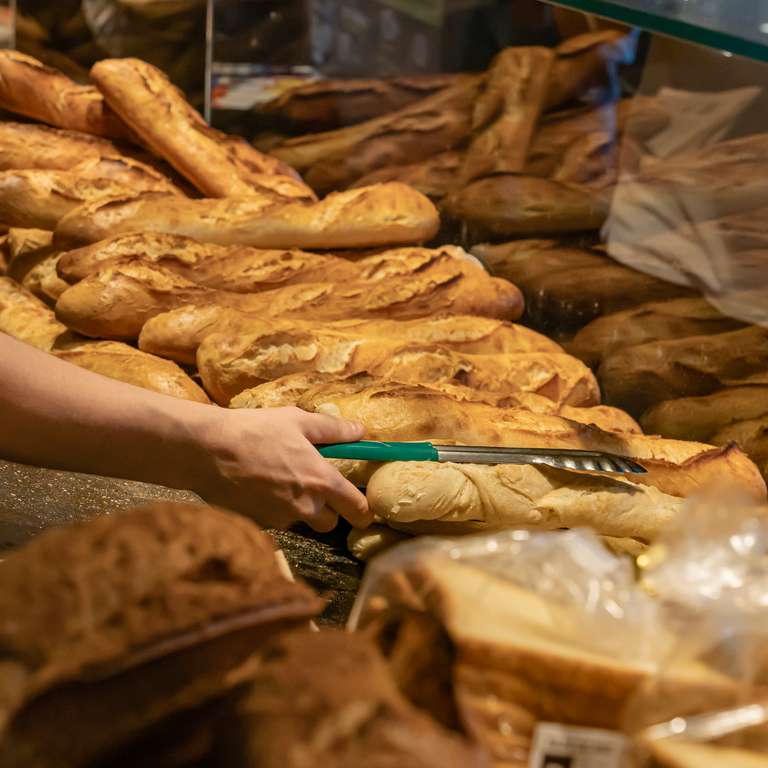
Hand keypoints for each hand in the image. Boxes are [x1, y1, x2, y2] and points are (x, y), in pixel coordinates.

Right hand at [191, 406, 370, 531]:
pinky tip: (259, 485)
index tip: (363, 508)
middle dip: (328, 510)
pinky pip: (276, 520)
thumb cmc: (255, 430)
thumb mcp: (298, 420)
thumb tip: (360, 431)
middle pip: (331, 523)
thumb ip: (334, 430)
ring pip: (301, 521)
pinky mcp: (258, 524)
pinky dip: (274, 508)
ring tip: (280, 478)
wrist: (207, 451)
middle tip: (315, 486)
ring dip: (299, 508)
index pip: (358, 509)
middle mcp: (305, 506)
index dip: (364, 511)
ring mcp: (280, 519)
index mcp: (322, 481)